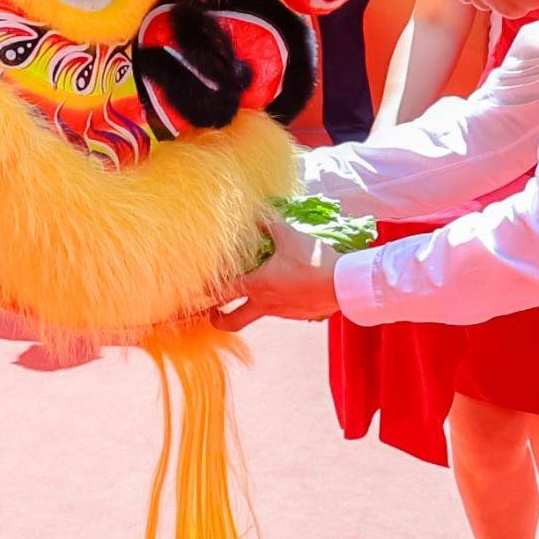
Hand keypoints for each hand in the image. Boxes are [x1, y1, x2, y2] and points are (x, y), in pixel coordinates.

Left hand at [209, 221, 340, 329]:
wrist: (345, 285)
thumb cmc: (313, 261)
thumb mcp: (289, 236)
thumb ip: (270, 225)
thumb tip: (258, 217)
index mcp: (257, 285)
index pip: (221, 294)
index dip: (203, 295)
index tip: (193, 295)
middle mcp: (265, 304)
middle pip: (233, 321)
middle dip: (218, 320)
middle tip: (213, 314)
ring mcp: (282, 312)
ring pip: (258, 313)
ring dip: (252, 305)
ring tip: (257, 289)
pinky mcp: (298, 314)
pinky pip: (281, 310)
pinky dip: (277, 301)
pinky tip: (287, 288)